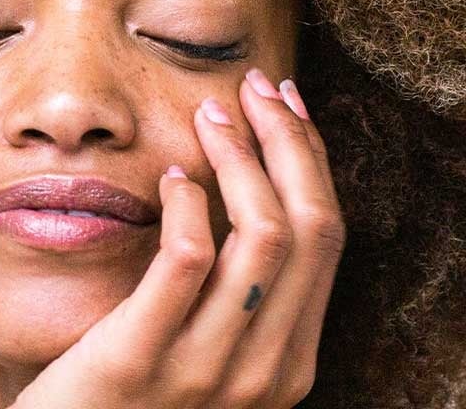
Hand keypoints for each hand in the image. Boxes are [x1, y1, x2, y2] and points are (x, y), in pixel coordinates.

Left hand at [9, 68, 346, 408]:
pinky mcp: (141, 360)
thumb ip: (238, 286)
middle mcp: (266, 369)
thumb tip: (252, 182)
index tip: (286, 101)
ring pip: (262, 235)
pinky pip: (188, 260)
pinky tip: (171, 177)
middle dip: (288, 140)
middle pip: (308, 226)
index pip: (325, 236)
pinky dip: (190, 204)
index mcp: (289, 356)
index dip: (311, 157)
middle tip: (253, 86)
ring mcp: (207, 371)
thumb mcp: (209, 342)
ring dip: (241, 158)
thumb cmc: (139, 388)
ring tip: (209, 115)